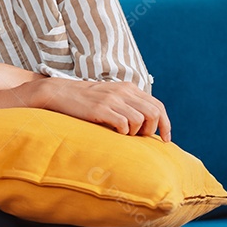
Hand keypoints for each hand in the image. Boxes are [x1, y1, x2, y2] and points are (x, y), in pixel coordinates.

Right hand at [33, 78, 171, 141]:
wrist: (60, 93)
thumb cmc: (86, 100)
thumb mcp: (111, 96)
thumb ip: (128, 104)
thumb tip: (147, 125)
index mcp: (128, 88)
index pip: (157, 105)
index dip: (166, 124)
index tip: (165, 139)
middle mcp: (123, 91)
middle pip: (154, 113)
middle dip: (152, 130)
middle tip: (141, 138)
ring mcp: (111, 99)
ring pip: (140, 119)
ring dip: (136, 132)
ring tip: (125, 134)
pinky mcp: (100, 109)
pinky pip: (123, 124)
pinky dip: (123, 132)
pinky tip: (114, 132)